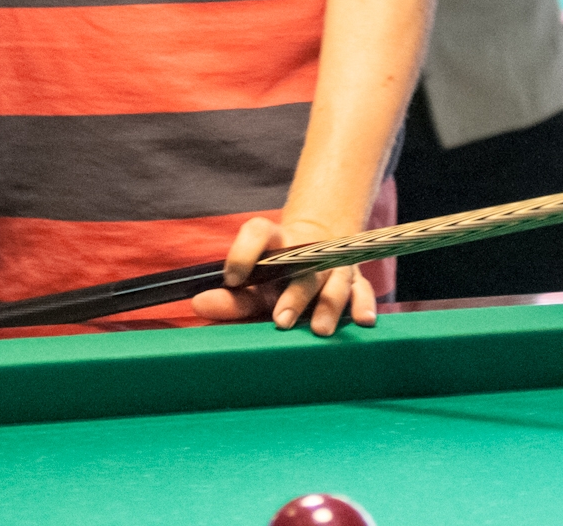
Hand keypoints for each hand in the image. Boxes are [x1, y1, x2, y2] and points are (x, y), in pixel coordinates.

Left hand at [190, 214, 377, 336]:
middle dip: (293, 295)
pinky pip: (363, 290)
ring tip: (319, 330)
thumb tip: (199, 305)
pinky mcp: (355, 279)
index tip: (230, 279)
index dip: (243, 252)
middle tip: (281, 320)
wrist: (317, 246)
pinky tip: (363, 320)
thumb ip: (230, 297)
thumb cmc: (276, 274)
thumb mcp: (254, 282)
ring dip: (328, 304)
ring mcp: (334, 263)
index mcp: (275, 240)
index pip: (258, 232)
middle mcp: (307, 249)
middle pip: (302, 265)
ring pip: (334, 279)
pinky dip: (364, 304)